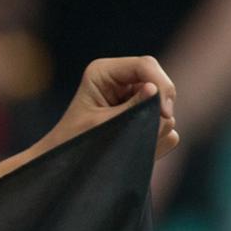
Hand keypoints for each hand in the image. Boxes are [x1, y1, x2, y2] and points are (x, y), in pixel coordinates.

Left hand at [38, 56, 178, 158]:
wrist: (64, 165)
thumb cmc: (73, 142)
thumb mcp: (100, 125)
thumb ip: (131, 109)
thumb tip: (155, 91)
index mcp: (104, 72)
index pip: (146, 66)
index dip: (161, 86)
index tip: (164, 113)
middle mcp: (122, 80)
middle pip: (161, 84)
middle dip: (159, 110)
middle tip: (145, 134)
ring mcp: (134, 97)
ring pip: (165, 107)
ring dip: (155, 127)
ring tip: (128, 143)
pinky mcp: (143, 114)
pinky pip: (166, 123)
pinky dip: (157, 138)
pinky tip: (135, 147)